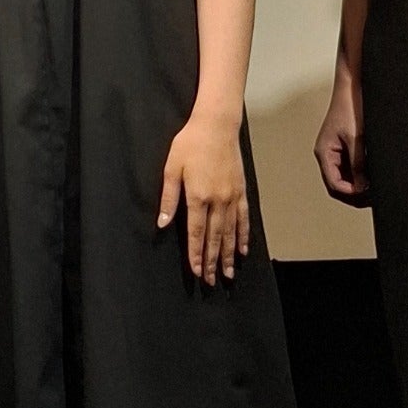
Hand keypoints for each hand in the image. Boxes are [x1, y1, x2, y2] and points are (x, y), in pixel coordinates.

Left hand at [159, 113, 248, 284]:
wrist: (216, 126)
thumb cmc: (190, 143)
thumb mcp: (171, 168)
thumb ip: (168, 197)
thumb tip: (163, 223)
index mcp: (198, 196)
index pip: (197, 233)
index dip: (196, 254)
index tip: (195, 271)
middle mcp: (217, 200)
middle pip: (214, 238)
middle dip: (211, 262)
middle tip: (209, 281)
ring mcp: (231, 197)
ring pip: (230, 233)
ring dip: (227, 255)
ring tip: (227, 274)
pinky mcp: (241, 191)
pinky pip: (243, 219)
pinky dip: (243, 236)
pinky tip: (241, 250)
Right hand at [314, 72, 368, 205]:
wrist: (354, 85)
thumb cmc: (350, 106)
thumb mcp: (356, 139)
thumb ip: (358, 164)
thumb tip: (362, 186)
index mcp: (324, 152)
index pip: (334, 184)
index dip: (350, 193)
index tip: (367, 194)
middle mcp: (328, 154)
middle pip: (338, 184)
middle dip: (354, 193)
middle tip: (373, 196)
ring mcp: (337, 150)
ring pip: (345, 177)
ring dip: (358, 184)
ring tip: (375, 186)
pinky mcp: (346, 145)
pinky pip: (352, 167)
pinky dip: (362, 174)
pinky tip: (374, 174)